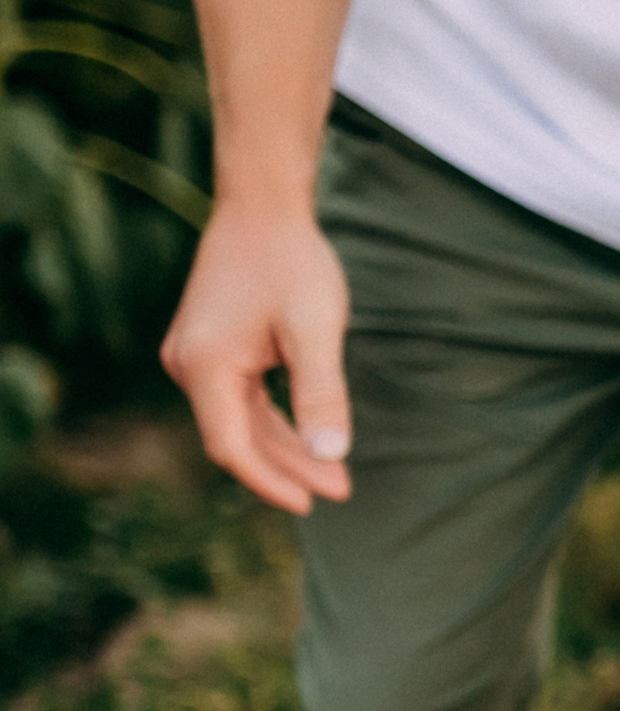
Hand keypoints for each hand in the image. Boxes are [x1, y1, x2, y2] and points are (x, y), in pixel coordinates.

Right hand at [160, 202, 352, 513]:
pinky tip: (309, 435)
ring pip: (241, 418)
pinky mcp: (210, 346)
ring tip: (334, 472)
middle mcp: (188, 365)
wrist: (262, 207)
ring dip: (286, 445)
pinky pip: (241, 398)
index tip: (313, 504)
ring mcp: (194, 355)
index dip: (272, 481)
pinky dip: (275, 419)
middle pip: (238, 436)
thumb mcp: (315, 330)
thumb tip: (331, 454)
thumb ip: (321, 393)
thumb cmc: (292, 262)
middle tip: (340, 489)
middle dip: (290, 466)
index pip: (232, 446)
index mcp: (205, 367)